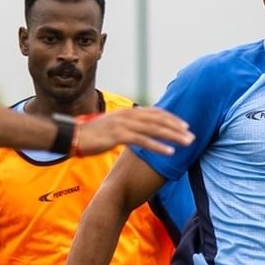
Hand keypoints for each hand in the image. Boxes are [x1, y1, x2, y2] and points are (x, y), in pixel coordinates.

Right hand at [75, 107, 192, 157]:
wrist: (73, 136)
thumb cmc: (92, 135)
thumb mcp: (112, 127)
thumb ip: (127, 127)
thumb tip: (137, 132)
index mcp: (128, 112)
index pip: (155, 112)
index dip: (171, 119)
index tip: (185, 126)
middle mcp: (128, 115)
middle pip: (159, 119)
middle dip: (177, 128)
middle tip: (192, 135)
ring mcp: (124, 125)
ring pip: (155, 129)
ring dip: (173, 136)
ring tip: (187, 143)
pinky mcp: (119, 136)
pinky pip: (143, 141)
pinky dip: (158, 146)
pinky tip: (170, 152)